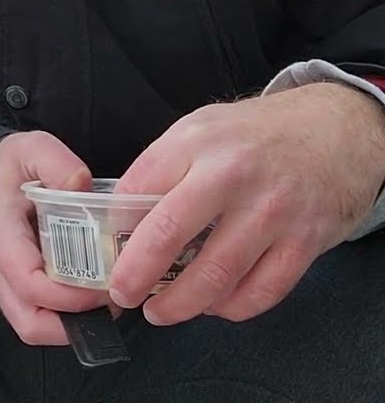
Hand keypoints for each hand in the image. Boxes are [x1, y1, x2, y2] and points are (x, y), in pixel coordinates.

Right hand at [0, 131, 112, 344]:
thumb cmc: (6, 168)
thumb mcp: (30, 149)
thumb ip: (56, 163)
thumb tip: (80, 187)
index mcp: (0, 237)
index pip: (30, 285)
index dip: (72, 295)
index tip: (106, 282)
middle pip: (32, 324)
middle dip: (77, 323)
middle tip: (110, 297)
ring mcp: (5, 284)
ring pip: (36, 328)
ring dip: (74, 323)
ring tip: (105, 296)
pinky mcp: (17, 289)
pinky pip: (41, 317)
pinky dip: (69, 315)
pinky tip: (92, 291)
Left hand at [110, 82, 384, 325]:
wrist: (337, 127)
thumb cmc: (257, 134)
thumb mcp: (200, 130)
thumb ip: (162, 169)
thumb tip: (121, 221)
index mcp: (194, 142)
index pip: (134, 191)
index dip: (111, 231)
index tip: (101, 255)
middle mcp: (230, 174)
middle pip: (166, 236)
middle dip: (134, 275)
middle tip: (121, 294)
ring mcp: (271, 210)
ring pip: (215, 275)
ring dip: (180, 304)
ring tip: (160, 311)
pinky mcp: (305, 240)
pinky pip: (261, 291)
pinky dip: (231, 307)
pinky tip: (214, 304)